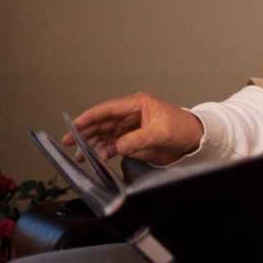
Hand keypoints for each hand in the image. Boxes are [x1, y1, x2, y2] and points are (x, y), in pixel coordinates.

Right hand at [62, 92, 203, 165]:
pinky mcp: (131, 141)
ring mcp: (129, 128)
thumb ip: (137, 139)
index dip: (90, 117)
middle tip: (68, 142)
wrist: (194, 140)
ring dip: (91, 144)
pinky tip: (96, 158)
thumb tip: (116, 147)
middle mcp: (130, 115)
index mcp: (137, 104)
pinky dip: (103, 152)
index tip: (75, 124)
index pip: (108, 109)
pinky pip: (112, 145)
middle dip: (84, 132)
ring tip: (80, 155)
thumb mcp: (160, 132)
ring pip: (104, 135)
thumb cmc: (182, 127)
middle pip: (102, 122)